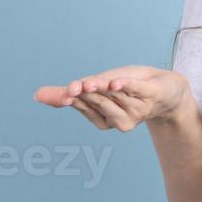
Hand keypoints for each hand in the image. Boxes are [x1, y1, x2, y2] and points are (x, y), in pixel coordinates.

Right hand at [33, 64, 189, 131]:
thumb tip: (35, 95)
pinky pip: (136, 90)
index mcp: (105, 120)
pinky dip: (127, 86)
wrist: (166, 87)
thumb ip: (69, 94)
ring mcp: (137, 109)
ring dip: (105, 87)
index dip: (76, 98)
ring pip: (114, 95)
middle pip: (98, 101)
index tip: (67, 92)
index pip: (85, 107)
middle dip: (88, 92)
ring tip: (99, 80)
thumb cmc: (127, 88)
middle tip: (79, 85)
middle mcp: (121, 120)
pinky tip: (116, 82)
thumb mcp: (98, 87)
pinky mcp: (152, 95)